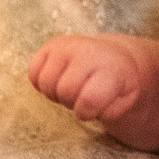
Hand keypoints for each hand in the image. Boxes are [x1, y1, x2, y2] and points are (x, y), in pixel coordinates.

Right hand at [29, 35, 152, 124]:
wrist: (113, 55)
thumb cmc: (117, 82)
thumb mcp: (125, 99)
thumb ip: (111, 110)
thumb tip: (87, 109)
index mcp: (111, 68)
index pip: (89, 99)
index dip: (85, 112)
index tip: (90, 110)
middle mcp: (88, 52)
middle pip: (64, 92)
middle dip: (70, 102)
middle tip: (79, 97)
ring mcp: (67, 46)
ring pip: (46, 83)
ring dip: (55, 94)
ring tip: (69, 89)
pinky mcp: (51, 45)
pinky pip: (33, 74)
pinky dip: (41, 84)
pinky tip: (58, 80)